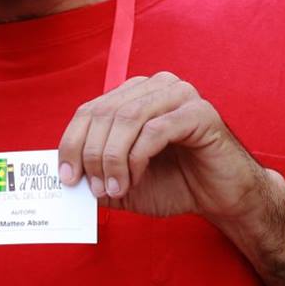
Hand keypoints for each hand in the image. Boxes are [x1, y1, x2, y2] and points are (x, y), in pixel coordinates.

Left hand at [56, 72, 271, 224]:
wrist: (222, 198)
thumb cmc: (174, 185)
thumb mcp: (123, 183)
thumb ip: (95, 177)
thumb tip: (63, 178)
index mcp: (133, 96)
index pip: (89, 111)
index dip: (71, 143)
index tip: (66, 177)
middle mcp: (155, 87)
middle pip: (104, 113)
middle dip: (91, 155)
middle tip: (93, 189)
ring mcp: (179, 95)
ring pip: (127, 119)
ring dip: (112, 159)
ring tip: (113, 188)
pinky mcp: (199, 113)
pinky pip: (155, 130)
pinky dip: (137, 158)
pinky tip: (136, 179)